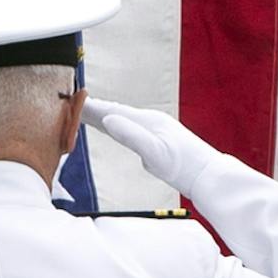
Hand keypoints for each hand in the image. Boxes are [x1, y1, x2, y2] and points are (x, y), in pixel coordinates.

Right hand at [81, 97, 218, 195]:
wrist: (207, 175)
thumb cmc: (182, 166)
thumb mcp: (154, 153)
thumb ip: (131, 135)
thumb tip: (107, 118)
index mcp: (147, 121)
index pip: (113, 111)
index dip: (91, 107)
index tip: (71, 101)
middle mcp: (150, 121)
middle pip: (116, 112)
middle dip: (93, 108)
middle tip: (71, 104)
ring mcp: (155, 130)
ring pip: (123, 119)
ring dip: (103, 115)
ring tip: (86, 112)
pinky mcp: (158, 141)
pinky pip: (130, 128)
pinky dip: (116, 125)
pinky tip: (115, 127)